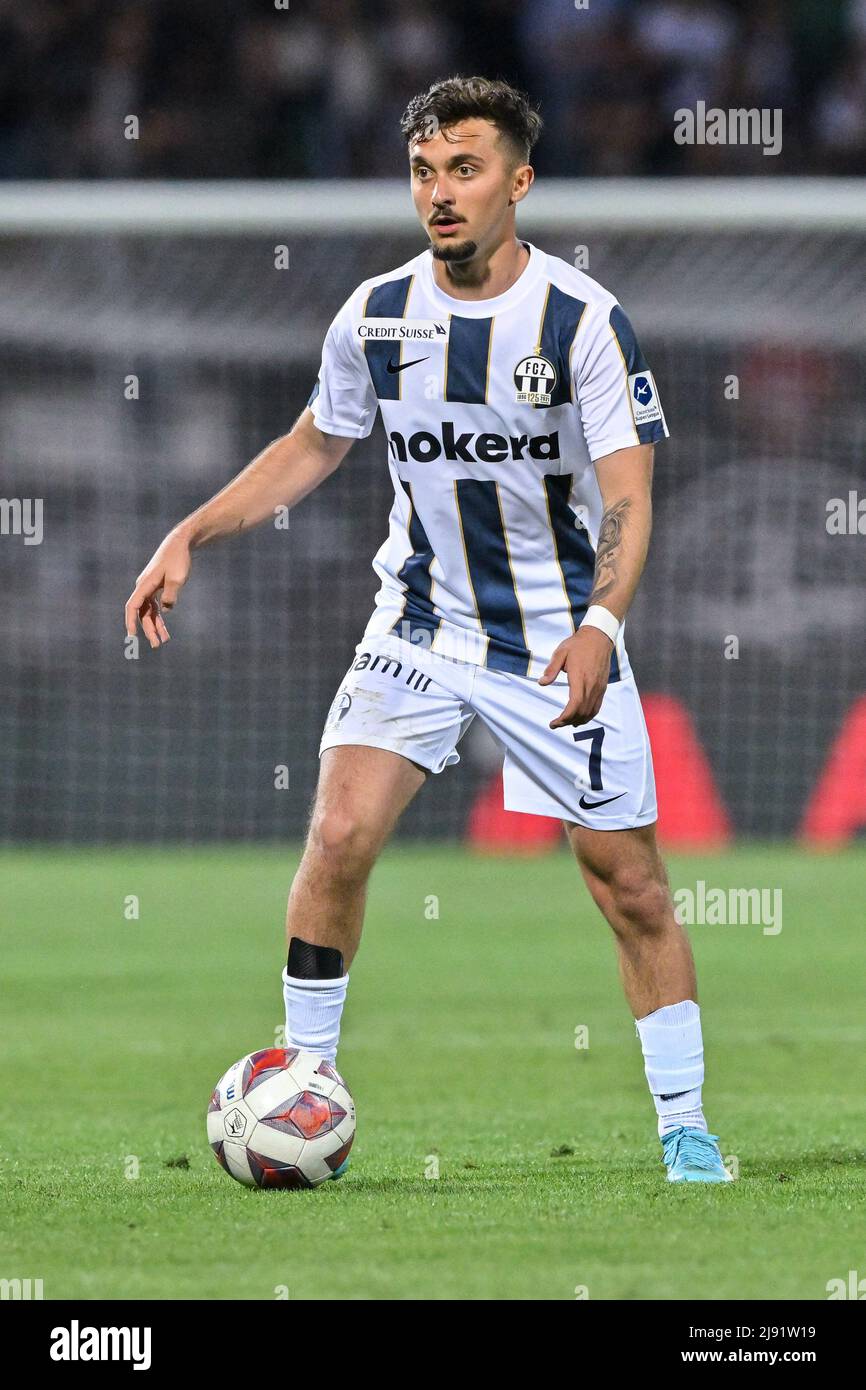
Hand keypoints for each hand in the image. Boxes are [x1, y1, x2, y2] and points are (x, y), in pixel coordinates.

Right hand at [124, 529, 191, 648]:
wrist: (180, 544)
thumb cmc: (178, 559)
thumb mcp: (177, 578)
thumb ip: (170, 595)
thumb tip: (165, 610)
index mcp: (145, 584)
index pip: (133, 606)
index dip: (130, 621)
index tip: (131, 636)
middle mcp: (143, 587)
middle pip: (142, 613)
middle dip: (149, 630)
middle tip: (157, 645)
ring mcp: (149, 588)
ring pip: (149, 612)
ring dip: (155, 626)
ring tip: (164, 641)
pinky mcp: (156, 588)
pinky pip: (154, 607)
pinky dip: (159, 617)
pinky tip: (165, 629)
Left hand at [538, 626, 612, 727]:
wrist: (599, 637)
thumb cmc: (578, 644)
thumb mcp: (560, 652)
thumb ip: (551, 669)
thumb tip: (541, 683)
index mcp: (580, 678)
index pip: (574, 705)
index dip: (565, 718)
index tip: (554, 723)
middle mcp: (591, 685)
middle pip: (582, 712)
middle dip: (568, 722)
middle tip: (556, 724)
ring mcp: (599, 687)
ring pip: (590, 712)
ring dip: (578, 720)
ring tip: (566, 722)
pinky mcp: (603, 687)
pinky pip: (597, 706)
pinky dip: (588, 715)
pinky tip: (580, 717)